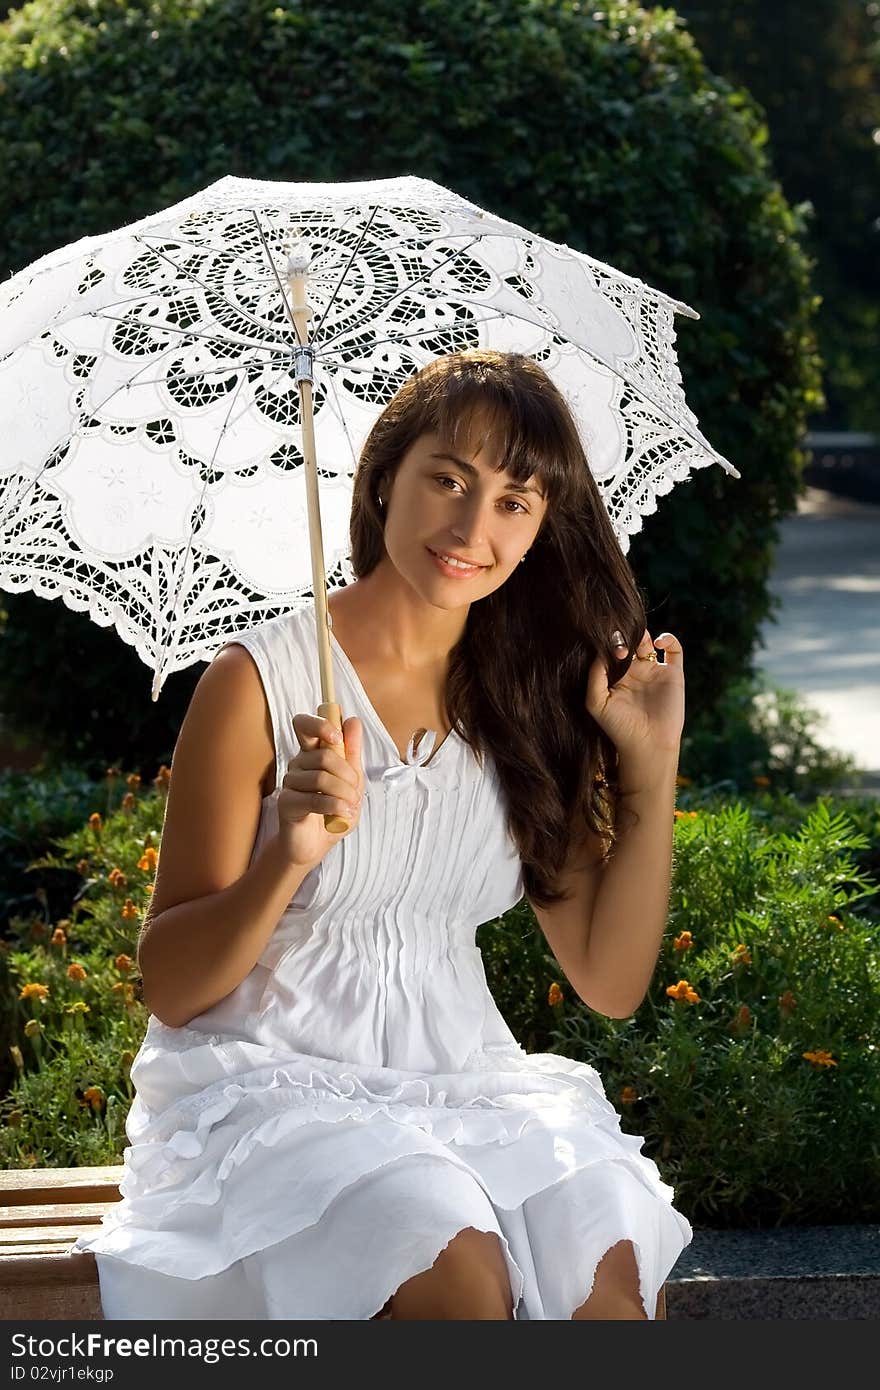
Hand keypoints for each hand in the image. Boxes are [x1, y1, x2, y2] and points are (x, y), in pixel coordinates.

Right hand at [277, 713, 364, 867]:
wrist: (316, 844)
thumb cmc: (333, 810)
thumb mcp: (352, 781)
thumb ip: (351, 752)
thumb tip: (352, 721)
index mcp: (312, 753)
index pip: (304, 725)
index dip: (320, 725)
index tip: (337, 738)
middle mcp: (298, 764)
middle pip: (324, 755)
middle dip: (348, 775)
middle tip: (356, 792)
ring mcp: (289, 782)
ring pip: (321, 778)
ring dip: (344, 794)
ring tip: (350, 807)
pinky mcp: (286, 803)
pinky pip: (315, 799)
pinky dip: (336, 806)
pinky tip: (344, 814)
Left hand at [584, 629, 683, 760]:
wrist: (648, 744)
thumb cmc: (618, 727)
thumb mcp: (597, 701)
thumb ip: (595, 675)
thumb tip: (601, 650)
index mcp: (615, 676)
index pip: (611, 650)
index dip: (610, 643)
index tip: (612, 648)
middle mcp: (634, 672)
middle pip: (629, 642)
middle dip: (625, 636)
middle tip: (623, 640)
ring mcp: (654, 671)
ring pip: (649, 642)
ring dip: (642, 634)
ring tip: (638, 640)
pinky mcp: (673, 674)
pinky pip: (674, 650)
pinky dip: (668, 639)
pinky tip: (658, 643)